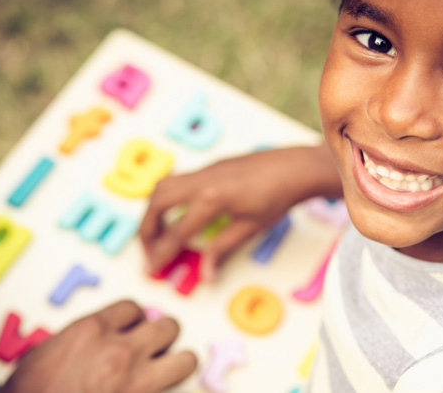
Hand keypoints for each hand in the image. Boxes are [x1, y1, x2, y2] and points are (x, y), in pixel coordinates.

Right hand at [0, 300, 196, 392]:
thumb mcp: (42, 357)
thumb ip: (78, 343)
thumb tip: (92, 344)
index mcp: (91, 331)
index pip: (133, 308)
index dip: (135, 319)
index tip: (133, 328)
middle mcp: (120, 351)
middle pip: (168, 327)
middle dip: (162, 338)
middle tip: (154, 349)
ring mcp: (137, 382)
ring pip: (186, 359)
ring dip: (179, 364)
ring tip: (169, 371)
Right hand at [139, 145, 341, 279]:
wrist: (295, 167)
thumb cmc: (278, 197)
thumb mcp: (250, 228)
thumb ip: (222, 250)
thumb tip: (206, 275)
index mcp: (212, 199)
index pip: (176, 233)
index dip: (161, 254)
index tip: (151, 269)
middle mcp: (201, 181)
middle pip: (157, 203)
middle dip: (147, 230)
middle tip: (149, 251)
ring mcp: (204, 170)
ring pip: (162, 186)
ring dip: (153, 210)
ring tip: (158, 234)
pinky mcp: (209, 166)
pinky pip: (177, 179)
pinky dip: (166, 197)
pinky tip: (175, 213)